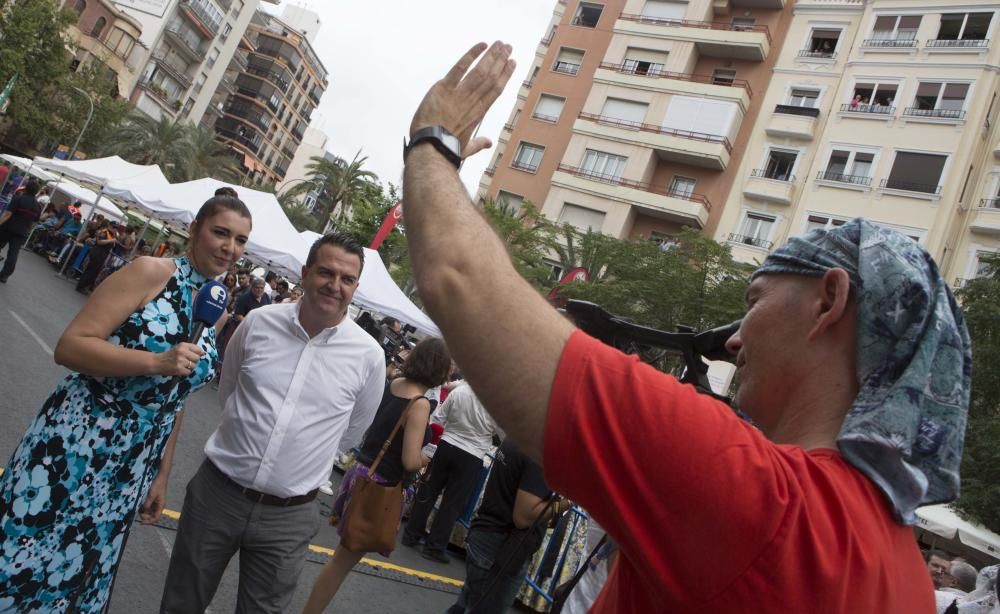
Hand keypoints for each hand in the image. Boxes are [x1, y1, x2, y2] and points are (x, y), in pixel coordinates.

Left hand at [139, 474, 167, 523]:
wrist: (160, 478)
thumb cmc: (158, 486)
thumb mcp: (151, 495)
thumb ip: (147, 504)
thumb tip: (143, 511)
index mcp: (160, 506)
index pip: (155, 518)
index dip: (149, 521)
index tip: (141, 522)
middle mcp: (159, 506)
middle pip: (152, 516)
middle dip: (145, 516)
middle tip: (139, 513)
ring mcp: (156, 503)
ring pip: (150, 512)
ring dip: (144, 512)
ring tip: (139, 509)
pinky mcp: (153, 500)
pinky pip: (148, 507)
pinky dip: (144, 508)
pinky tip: (140, 506)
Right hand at [154, 342, 204, 376]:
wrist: (157, 362)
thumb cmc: (170, 355)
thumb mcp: (179, 348)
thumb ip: (191, 349)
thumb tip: (203, 353)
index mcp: (182, 345)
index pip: (198, 349)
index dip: (198, 353)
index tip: (193, 355)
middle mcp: (182, 352)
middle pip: (197, 358)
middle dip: (193, 361)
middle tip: (185, 361)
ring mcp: (180, 361)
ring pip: (193, 366)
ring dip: (189, 367)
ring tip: (181, 365)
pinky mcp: (179, 369)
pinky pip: (189, 372)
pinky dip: (185, 372)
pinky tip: (180, 369)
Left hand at [409, 41, 516, 159]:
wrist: (430, 149)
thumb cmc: (446, 150)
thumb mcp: (465, 149)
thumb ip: (478, 144)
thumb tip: (488, 143)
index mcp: (478, 114)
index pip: (496, 90)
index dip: (505, 75)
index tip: (512, 63)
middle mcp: (472, 102)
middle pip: (491, 77)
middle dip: (501, 60)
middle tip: (508, 47)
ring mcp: (459, 94)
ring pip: (480, 71)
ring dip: (491, 55)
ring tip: (500, 43)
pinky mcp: (443, 89)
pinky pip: (459, 68)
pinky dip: (471, 55)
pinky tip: (481, 45)